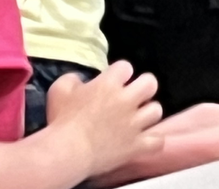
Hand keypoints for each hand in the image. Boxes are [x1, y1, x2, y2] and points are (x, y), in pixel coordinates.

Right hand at [46, 60, 162, 178]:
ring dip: (147, 112)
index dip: (120, 72)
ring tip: (138, 117)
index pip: (125, 66)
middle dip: (143, 85)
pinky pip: (158, 141)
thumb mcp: (60, 88)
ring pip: (156, 110)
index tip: (113, 80)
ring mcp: (134, 124)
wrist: (68, 152)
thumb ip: (74, 79)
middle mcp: (126, 100)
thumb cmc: (62, 120)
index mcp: (109, 84)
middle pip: (150, 83)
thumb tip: (82, 81)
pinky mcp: (137, 146)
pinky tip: (145, 138)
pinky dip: (153, 139)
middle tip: (133, 94)